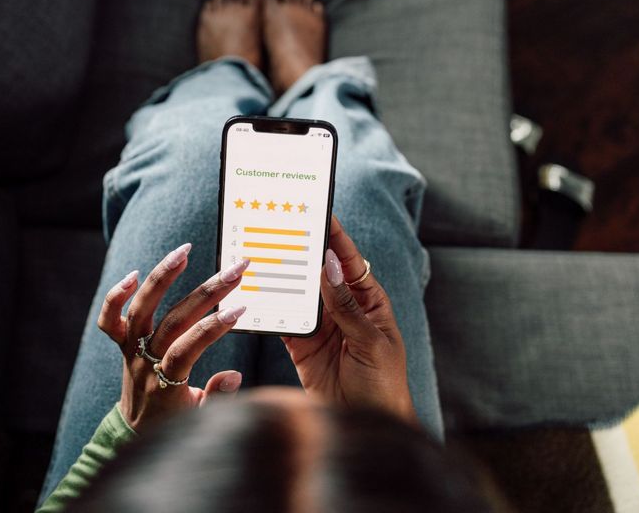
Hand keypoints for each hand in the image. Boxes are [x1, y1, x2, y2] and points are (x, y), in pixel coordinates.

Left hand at [97, 243, 249, 430]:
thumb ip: (217, 397)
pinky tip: (136, 274)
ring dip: (162, 277)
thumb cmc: (173, 421)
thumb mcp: (199, 418)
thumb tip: (233, 375)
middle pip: (172, 322)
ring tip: (185, 251)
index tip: (240, 309)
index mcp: (166, 385)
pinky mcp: (120, 344)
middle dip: (207, 293)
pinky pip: (110, 319)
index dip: (212, 329)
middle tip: (234, 270)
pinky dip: (117, 296)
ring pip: (140, 310)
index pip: (187, 349)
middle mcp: (144, 364)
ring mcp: (129, 351)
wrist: (133, 432)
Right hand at [282, 217, 416, 424]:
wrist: (365, 424)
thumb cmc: (383, 384)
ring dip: (283, 276)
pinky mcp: (300, 346)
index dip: (336, 238)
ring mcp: (320, 327)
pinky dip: (269, 307)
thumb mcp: (371, 343)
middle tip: (283, 226)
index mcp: (368, 302)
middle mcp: (342, 309)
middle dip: (303, 251)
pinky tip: (255, 292)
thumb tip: (329, 267)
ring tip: (263, 252)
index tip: (321, 213)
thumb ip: (347, 307)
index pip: (349, 263)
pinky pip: (282, 320)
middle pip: (319, 272)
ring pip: (298, 292)